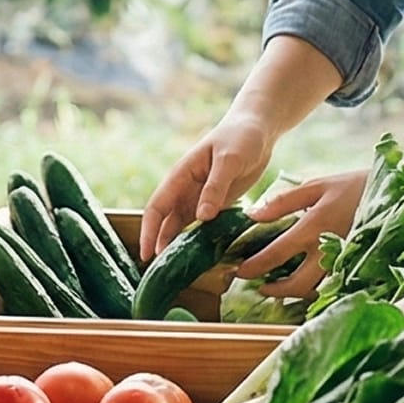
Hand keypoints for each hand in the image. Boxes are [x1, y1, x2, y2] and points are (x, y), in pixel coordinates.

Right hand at [142, 116, 277, 260]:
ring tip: (174, 271)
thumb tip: (201, 217)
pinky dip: (198, 241)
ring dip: (176, 245)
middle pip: (165, 221)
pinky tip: (200, 258)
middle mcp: (185, 188)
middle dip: (158, 244)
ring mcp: (200, 197)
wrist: (257, 129)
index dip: (149, 231)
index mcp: (181, 175)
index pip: (157, 207)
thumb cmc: (240, 137)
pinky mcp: (215, 203)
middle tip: (157, 273)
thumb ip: (215, 188)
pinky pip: (202, 226)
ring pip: (182, 226)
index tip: (146, 254)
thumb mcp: (229, 160)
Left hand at [230, 167, 365, 298]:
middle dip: (275, 290)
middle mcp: (329, 249)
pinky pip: (332, 288)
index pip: (278, 253)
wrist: (395, 194)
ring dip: (294, 293)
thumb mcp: (316, 185)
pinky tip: (305, 284)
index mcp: (315, 225)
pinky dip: (316, 290)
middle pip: (297, 283)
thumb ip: (283, 202)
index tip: (239, 271)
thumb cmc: (351, 186)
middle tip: (259, 287)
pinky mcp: (356, 268)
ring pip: (316, 290)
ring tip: (278, 288)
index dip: (256, 265)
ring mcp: (345, 262)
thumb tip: (252, 215)